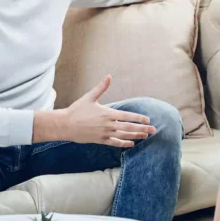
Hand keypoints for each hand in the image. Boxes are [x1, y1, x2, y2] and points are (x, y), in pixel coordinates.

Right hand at [33, 76, 155, 146]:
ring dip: (135, 136)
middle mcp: (107, 125)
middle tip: (154, 131)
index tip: (148, 120)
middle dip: (142, 129)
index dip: (139, 118)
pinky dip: (123, 144)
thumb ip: (101, 87)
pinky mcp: (100, 140)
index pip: (127, 116)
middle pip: (128, 127)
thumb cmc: (77, 110)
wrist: (65, 125)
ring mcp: (104, 134)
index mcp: (107, 113)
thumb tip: (109, 76)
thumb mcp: (90, 97)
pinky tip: (131, 144)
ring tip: (145, 137)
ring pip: (123, 136)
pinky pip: (114, 143)